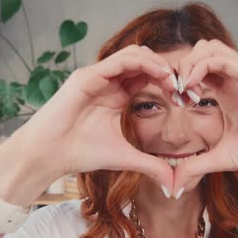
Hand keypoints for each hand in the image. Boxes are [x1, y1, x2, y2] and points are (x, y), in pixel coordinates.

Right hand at [9, 45, 178, 189]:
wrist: (49, 155)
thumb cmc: (80, 153)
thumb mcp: (125, 158)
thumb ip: (150, 166)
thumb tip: (173, 183)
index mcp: (116, 95)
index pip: (147, 77)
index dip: (169, 82)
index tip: (188, 97)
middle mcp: (107, 81)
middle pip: (144, 60)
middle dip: (168, 70)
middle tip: (186, 87)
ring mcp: (97, 75)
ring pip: (134, 54)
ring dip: (158, 63)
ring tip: (174, 80)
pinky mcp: (87, 76)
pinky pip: (120, 61)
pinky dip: (143, 63)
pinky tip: (159, 76)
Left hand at [173, 39, 237, 192]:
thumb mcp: (223, 158)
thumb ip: (197, 166)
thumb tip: (174, 185)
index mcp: (226, 92)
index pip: (196, 70)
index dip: (177, 79)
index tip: (170, 100)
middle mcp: (235, 79)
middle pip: (200, 51)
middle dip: (180, 67)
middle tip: (173, 91)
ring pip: (210, 48)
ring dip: (190, 63)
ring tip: (183, 88)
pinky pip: (226, 60)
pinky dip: (203, 67)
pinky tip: (192, 88)